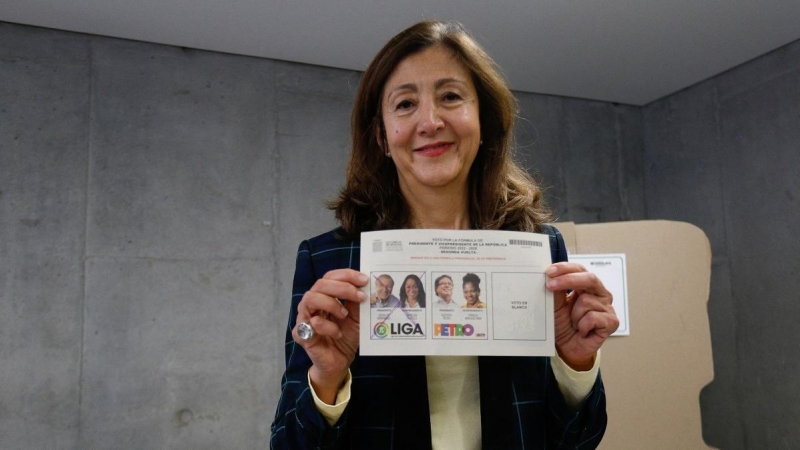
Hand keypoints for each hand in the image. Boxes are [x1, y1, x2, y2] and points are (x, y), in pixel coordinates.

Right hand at [292, 269, 367, 402]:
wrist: (339, 361)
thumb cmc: (345, 336)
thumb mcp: (357, 316)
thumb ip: (357, 301)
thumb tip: (366, 285)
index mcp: (324, 295)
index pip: (330, 277)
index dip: (347, 275)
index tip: (364, 280)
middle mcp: (311, 303)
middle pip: (320, 284)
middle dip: (342, 287)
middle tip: (360, 296)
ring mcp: (304, 317)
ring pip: (310, 298)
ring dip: (331, 304)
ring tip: (344, 314)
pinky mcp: (301, 334)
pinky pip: (309, 325)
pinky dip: (326, 327)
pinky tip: (337, 334)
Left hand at [545, 262, 618, 370]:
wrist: (567, 348)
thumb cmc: (563, 324)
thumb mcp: (555, 305)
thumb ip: (556, 290)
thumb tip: (551, 274)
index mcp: (586, 285)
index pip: (579, 269)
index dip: (565, 268)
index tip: (549, 272)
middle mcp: (599, 293)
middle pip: (589, 278)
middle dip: (569, 280)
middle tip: (551, 285)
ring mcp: (607, 307)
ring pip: (587, 301)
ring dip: (574, 315)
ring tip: (574, 323)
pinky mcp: (612, 322)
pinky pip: (592, 318)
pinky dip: (582, 326)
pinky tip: (582, 331)